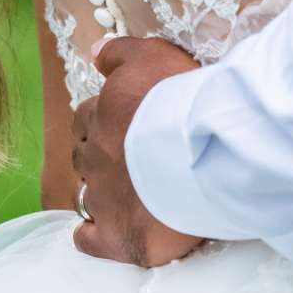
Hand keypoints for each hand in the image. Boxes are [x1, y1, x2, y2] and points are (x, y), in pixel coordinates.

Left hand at [71, 35, 206, 267]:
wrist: (207, 152)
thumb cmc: (184, 100)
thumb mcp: (154, 56)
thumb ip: (120, 52)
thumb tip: (95, 51)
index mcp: (100, 115)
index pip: (86, 118)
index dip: (104, 122)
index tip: (126, 127)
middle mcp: (94, 157)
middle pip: (85, 157)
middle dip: (102, 157)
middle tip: (133, 159)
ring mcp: (102, 199)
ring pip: (87, 196)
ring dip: (102, 194)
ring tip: (130, 195)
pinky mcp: (117, 236)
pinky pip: (89, 240)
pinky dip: (92, 237)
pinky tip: (103, 233)